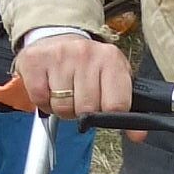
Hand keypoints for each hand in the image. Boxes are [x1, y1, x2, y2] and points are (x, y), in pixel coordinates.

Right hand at [14, 30, 131, 118]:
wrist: (57, 38)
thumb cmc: (88, 65)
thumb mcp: (113, 80)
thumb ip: (127, 108)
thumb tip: (137, 135)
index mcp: (111, 59)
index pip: (116, 105)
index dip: (107, 115)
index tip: (102, 109)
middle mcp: (86, 54)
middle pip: (86, 109)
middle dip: (81, 112)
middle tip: (79, 97)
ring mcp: (60, 56)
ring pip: (62, 107)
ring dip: (62, 108)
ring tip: (64, 91)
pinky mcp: (36, 61)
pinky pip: (40, 100)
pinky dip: (44, 101)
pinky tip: (49, 87)